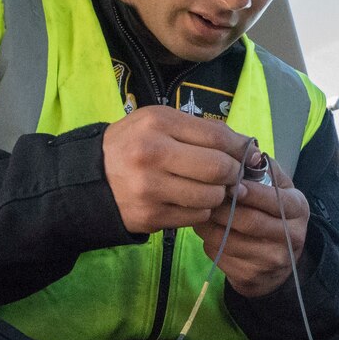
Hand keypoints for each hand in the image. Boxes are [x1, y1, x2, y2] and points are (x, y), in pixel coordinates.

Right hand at [102, 105, 250, 234]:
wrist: (90, 178)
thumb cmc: (133, 145)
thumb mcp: (159, 123)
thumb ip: (201, 130)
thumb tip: (248, 148)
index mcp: (158, 123)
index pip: (217, 136)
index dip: (240, 149)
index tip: (248, 156)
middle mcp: (152, 153)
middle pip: (218, 168)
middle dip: (231, 174)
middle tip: (229, 176)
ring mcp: (150, 188)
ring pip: (211, 197)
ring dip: (217, 195)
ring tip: (206, 188)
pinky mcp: (150, 216)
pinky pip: (196, 217)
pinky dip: (200, 211)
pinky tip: (188, 201)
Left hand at [193, 157, 308, 297]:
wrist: (279, 262)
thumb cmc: (274, 214)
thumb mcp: (280, 189)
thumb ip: (266, 170)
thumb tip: (246, 153)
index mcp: (298, 210)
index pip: (272, 199)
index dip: (248, 190)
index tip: (228, 181)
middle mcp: (291, 237)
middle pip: (249, 221)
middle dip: (222, 207)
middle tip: (204, 194)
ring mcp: (271, 261)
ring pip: (229, 240)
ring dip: (209, 224)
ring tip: (200, 210)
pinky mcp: (251, 277)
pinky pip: (220, 255)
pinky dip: (208, 241)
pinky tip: (206, 230)